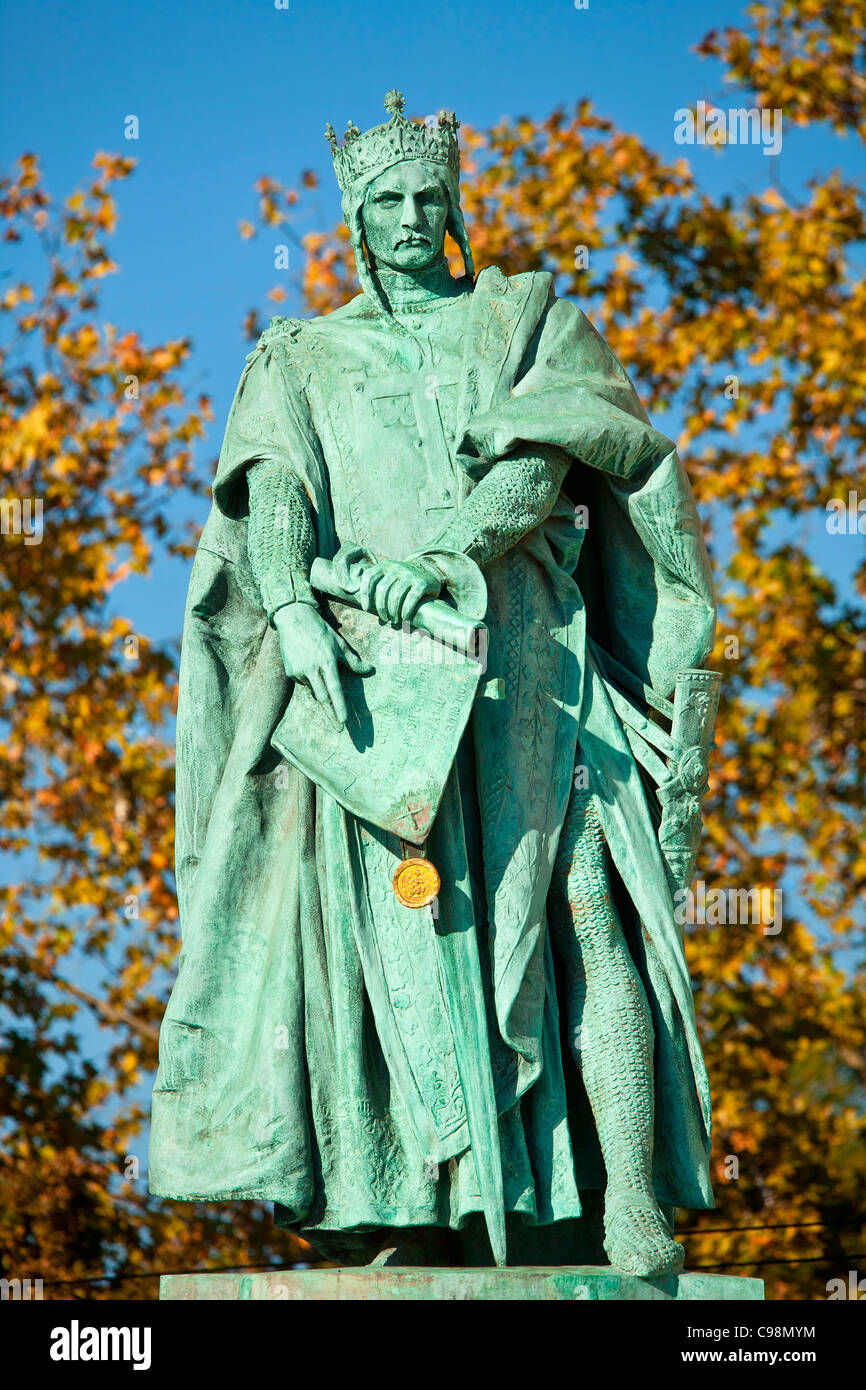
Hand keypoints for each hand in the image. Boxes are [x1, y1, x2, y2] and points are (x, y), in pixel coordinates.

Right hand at [274, 602, 371, 730]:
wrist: (293, 619)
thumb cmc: (320, 631)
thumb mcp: (338, 643)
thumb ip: (353, 660)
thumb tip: (370, 670)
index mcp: (326, 661)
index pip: (335, 689)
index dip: (340, 707)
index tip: (344, 721)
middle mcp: (312, 668)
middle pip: (323, 698)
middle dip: (332, 715)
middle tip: (339, 730)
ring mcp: (299, 671)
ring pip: (314, 690)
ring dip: (321, 690)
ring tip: (317, 670)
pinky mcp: (290, 672)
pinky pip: (305, 683)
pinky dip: (311, 680)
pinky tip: (309, 665)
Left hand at [352, 557, 441, 624]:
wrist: (429, 572)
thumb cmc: (403, 581)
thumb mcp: (389, 577)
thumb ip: (377, 585)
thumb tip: (362, 604)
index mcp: (385, 566)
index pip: (369, 577)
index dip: (365, 594)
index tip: (366, 608)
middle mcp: (396, 568)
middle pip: (383, 589)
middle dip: (381, 607)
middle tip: (384, 618)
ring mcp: (410, 574)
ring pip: (396, 596)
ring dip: (393, 612)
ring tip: (394, 620)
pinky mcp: (422, 583)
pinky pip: (411, 599)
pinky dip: (406, 611)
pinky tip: (405, 618)